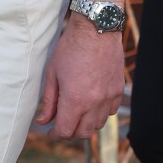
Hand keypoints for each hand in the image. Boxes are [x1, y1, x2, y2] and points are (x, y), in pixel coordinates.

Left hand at [36, 16, 124, 140]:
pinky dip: (101, 113)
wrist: (96, 28)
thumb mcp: (53, 73)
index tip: (51, 132)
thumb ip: (49, 100)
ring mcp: (109, 96)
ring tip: (77, 114)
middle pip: (83, 132)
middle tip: (62, 125)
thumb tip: (43, 120)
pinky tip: (93, 104)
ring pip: (98, 124)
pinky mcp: (118, 89)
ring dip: (86, 124)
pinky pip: (111, 111)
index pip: (65, 131)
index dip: (55, 134)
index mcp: (75, 99)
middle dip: (70, 132)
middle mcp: (94, 102)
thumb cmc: (71, 48)